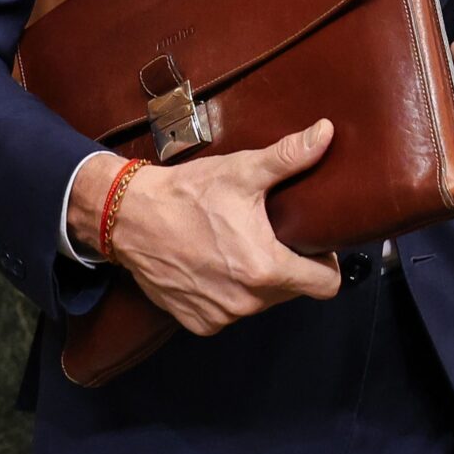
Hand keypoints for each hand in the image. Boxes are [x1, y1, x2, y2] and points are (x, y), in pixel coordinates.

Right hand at [68, 125, 342, 335]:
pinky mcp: (197, 321)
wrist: (127, 217)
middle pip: (294, 292)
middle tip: (275, 236)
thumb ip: (290, 156)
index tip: (314, 244)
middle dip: (291, 267)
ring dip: (260, 281)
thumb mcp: (243, 171)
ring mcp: (219, 316)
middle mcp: (244, 302)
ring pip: (262, 303)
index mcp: (264, 269)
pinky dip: (230, 293)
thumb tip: (326, 132)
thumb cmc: (188, 194)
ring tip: (244, 246)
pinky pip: (230, 312)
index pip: (325, 286)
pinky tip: (218, 264)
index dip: (326, 264)